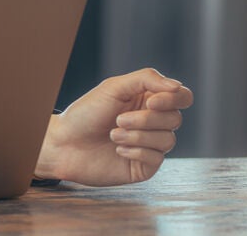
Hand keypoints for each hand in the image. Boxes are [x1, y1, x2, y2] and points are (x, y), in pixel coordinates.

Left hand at [35, 68, 192, 185]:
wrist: (64, 143)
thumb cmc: (86, 113)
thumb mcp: (114, 87)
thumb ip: (147, 79)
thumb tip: (177, 87)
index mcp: (149, 100)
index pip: (182, 97)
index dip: (173, 99)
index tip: (150, 102)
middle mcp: (154, 122)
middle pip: (175, 118)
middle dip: (146, 119)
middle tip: (118, 119)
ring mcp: (150, 145)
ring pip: (168, 139)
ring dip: (138, 136)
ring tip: (113, 134)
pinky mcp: (144, 166)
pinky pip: (157, 158)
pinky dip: (136, 151)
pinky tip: (118, 149)